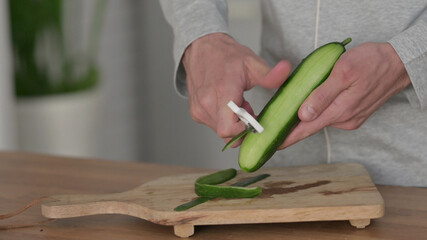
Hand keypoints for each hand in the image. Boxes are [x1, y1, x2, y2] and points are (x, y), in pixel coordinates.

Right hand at [183, 33, 290, 145]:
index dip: (244, 130)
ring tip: (238, 103)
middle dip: (242, 127)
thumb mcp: (252, 62)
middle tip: (248, 107)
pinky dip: (224, 119)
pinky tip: (228, 104)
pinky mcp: (196, 113)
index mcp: (222, 92)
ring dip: (233, 123)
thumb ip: (270, 74)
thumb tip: (287, 71)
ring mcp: (199, 110)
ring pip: (222, 132)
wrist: (202, 48)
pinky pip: (214, 126)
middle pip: (228, 134)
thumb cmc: (226, 56)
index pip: (228, 129)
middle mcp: (206, 104)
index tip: (253, 119)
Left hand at [280, 42, 410, 148]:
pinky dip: (320, 110)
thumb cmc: (371, 62)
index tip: (273, 145)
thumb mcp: (343, 72)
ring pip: (321, 119)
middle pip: (311, 126)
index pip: (307, 129)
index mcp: (340, 111)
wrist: (399, 62)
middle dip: (293, 127)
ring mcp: (350, 118)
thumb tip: (303, 116)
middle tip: (274, 127)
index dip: (288, 137)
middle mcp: (345, 120)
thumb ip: (322, 95)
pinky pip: (331, 114)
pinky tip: (314, 103)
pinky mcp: (354, 114)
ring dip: (307, 115)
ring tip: (291, 109)